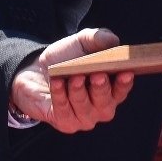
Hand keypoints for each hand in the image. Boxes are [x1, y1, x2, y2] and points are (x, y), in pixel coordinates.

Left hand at [11, 28, 133, 132]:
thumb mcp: (82, 43)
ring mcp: (83, 118)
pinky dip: (60, 95)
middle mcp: (100, 108)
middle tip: (98, 75)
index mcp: (110, 90)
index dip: (125, 83)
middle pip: (105, 104)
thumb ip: (98, 38)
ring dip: (79, 92)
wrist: (35, 72)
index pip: (122, 91)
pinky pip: (63, 110)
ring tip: (75, 77)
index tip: (126, 72)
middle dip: (102, 89)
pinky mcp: (64, 122)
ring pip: (84, 108)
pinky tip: (57, 82)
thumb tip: (113, 40)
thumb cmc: (65, 59)